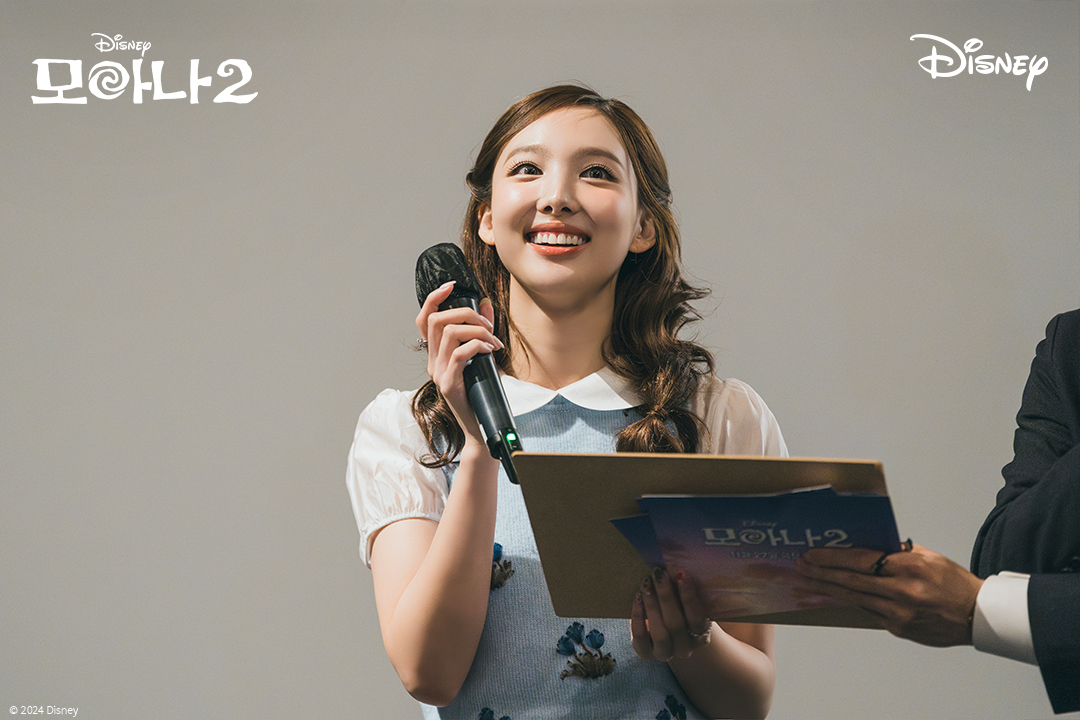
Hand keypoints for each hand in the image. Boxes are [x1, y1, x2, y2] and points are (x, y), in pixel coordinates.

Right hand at [415, 281, 502, 443]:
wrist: (480, 429)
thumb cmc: (481, 395)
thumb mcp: (482, 358)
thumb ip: (481, 332)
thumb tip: (486, 304)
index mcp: (436, 354)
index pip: (424, 319)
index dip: (433, 298)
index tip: (450, 286)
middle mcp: (432, 362)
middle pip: (438, 320)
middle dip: (467, 314)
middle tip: (488, 326)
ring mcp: (438, 373)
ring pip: (450, 333)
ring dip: (477, 330)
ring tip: (493, 341)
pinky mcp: (449, 385)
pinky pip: (460, 354)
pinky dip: (478, 346)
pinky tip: (490, 351)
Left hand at [631, 567, 714, 661]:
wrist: (669, 634)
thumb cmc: (680, 609)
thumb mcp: (687, 602)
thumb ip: (685, 590)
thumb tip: (677, 566)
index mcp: (701, 636)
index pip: (697, 618)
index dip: (689, 596)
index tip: (681, 573)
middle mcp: (685, 649)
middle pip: (676, 624)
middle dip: (666, 596)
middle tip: (658, 573)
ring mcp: (665, 654)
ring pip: (660, 634)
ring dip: (652, 606)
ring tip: (646, 584)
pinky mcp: (645, 653)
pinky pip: (641, 638)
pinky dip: (638, 617)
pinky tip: (637, 598)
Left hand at [796, 544, 983, 646]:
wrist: (976, 616)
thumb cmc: (951, 581)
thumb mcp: (927, 557)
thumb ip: (895, 552)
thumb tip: (862, 545)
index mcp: (909, 568)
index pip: (861, 560)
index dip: (832, 558)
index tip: (812, 554)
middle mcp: (902, 592)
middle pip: (851, 581)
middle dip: (821, 573)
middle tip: (800, 567)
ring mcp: (898, 613)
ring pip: (853, 599)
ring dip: (827, 590)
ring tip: (806, 582)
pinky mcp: (898, 628)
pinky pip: (867, 612)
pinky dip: (848, 603)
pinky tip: (831, 597)